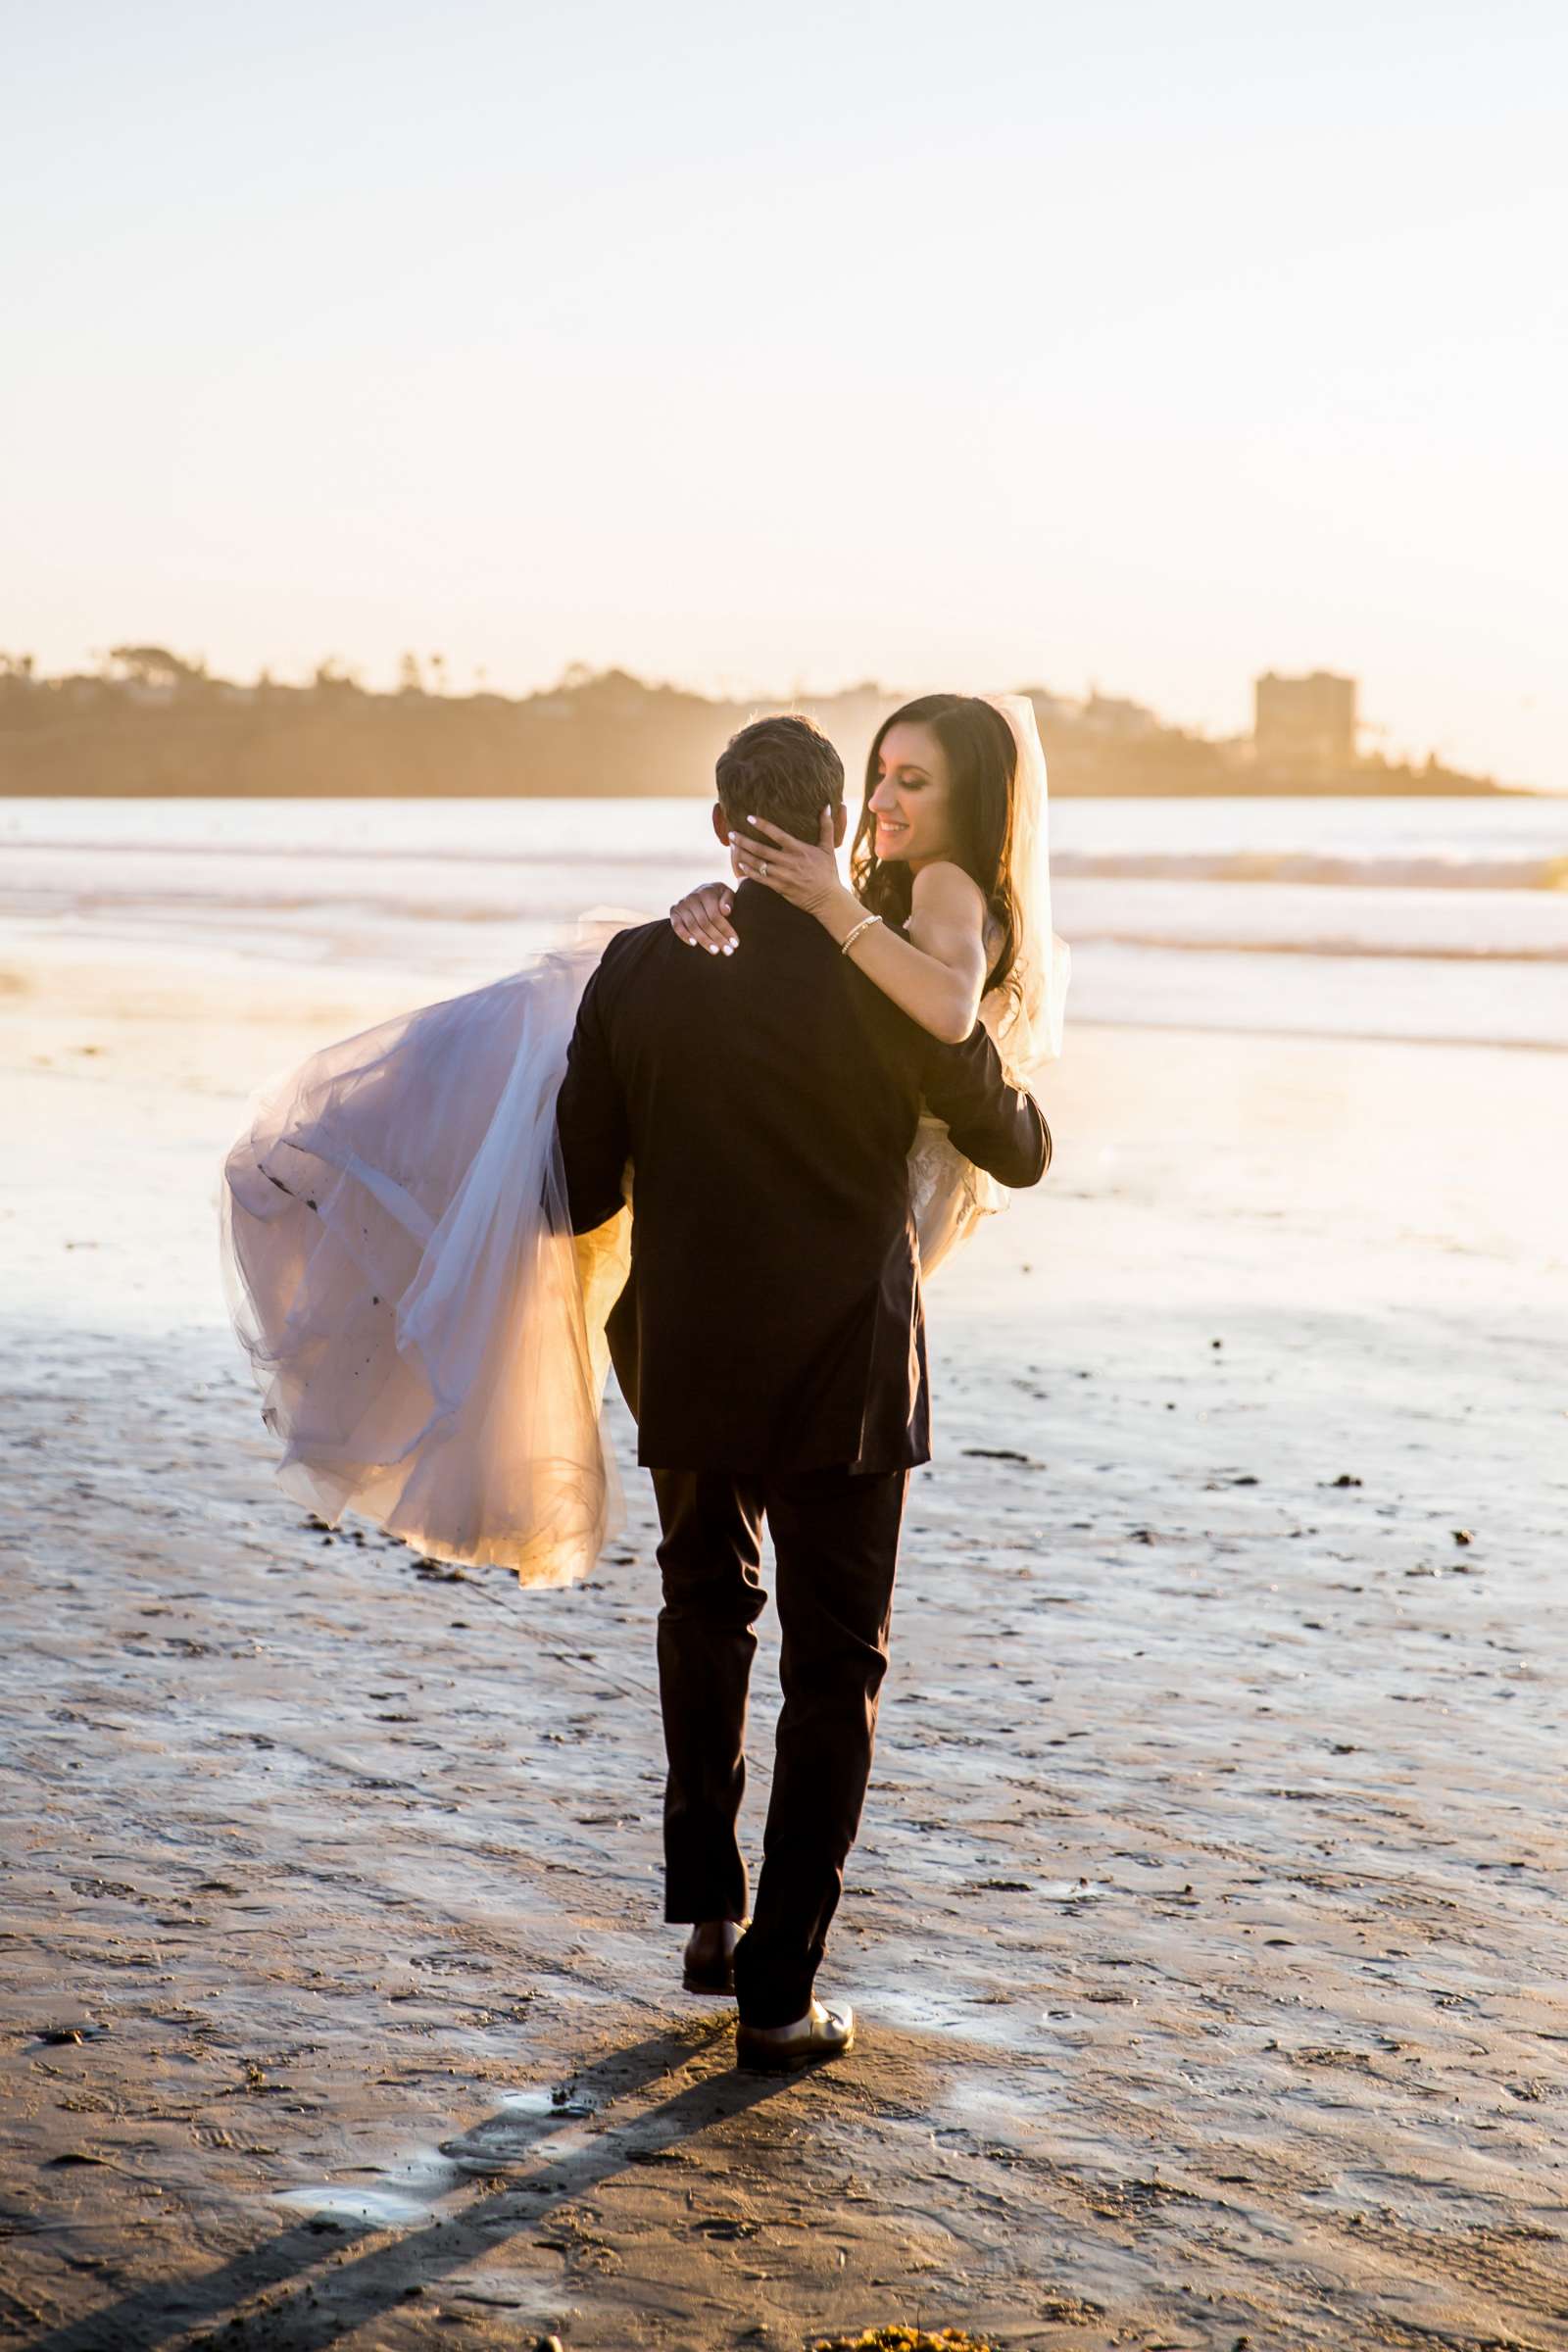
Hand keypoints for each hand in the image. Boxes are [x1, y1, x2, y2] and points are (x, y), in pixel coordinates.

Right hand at [670, 880, 736, 954]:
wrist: (702, 892)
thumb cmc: (718, 896)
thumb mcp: (726, 892)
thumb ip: (729, 899)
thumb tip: (726, 911)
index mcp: (707, 891)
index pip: (715, 914)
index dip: (725, 929)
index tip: (735, 943)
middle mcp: (692, 897)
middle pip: (705, 922)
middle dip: (717, 938)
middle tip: (728, 951)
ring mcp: (682, 905)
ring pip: (693, 926)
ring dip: (704, 940)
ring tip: (715, 951)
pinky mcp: (674, 912)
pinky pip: (677, 926)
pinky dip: (684, 935)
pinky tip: (694, 944)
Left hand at [729, 807, 849, 923]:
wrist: (827, 899)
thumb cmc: (827, 871)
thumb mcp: (828, 848)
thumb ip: (826, 826)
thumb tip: (828, 806)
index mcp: (799, 849)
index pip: (777, 834)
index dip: (762, 825)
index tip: (749, 818)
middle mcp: (789, 862)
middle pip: (761, 849)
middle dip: (744, 840)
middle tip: (732, 833)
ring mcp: (783, 876)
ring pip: (757, 864)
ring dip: (743, 854)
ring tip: (732, 845)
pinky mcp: (779, 887)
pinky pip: (760, 879)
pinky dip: (748, 871)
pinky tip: (739, 864)